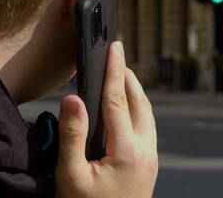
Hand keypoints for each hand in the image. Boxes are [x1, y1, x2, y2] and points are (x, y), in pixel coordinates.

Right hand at [56, 42, 157, 197]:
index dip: (114, 69)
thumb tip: (73, 98)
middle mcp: (146, 150)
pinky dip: (138, 109)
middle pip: (140, 101)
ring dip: (135, 92)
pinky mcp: (150, 165)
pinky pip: (148, 127)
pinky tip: (127, 110)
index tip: (114, 46)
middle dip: (128, 76)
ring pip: (148, 114)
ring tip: (121, 77)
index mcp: (127, 149)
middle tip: (115, 57)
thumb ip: (72, 135)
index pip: (119, 98)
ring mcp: (151, 158)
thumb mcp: (71, 177)